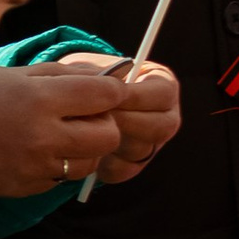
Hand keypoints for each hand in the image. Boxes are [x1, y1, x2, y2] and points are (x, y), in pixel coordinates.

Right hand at [0, 60, 174, 198]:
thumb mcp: (16, 74)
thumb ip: (64, 76)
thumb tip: (107, 75)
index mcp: (40, 98)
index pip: (105, 95)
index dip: (112, 92)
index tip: (106, 92)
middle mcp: (42, 135)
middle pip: (108, 136)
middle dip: (104, 125)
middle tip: (86, 119)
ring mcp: (34, 165)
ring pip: (89, 164)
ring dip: (83, 150)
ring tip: (60, 138)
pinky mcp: (25, 187)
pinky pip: (60, 180)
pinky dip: (55, 166)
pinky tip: (33, 153)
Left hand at [94, 63, 181, 184]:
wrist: (72, 101)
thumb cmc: (86, 77)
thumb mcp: (94, 68)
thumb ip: (105, 75)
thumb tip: (106, 86)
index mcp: (163, 86)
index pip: (163, 95)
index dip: (136, 97)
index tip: (108, 97)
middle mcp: (166, 117)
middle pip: (161, 127)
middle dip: (125, 122)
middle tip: (96, 116)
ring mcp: (152, 144)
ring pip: (141, 150)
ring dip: (112, 141)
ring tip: (87, 128)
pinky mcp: (134, 165)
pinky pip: (123, 170)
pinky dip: (102, 163)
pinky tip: (86, 148)